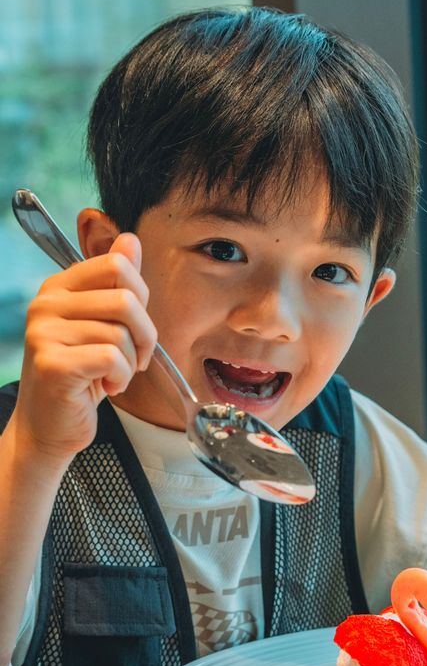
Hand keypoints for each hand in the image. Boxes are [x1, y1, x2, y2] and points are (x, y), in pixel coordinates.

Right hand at [14, 233, 156, 463]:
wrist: (49, 426)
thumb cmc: (81, 376)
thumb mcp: (102, 325)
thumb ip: (116, 284)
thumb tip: (129, 239)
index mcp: (59, 287)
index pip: (116, 264)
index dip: (140, 296)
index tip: (134, 325)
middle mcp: (46, 304)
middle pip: (125, 298)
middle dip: (144, 333)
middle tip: (134, 357)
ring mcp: (45, 333)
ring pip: (121, 333)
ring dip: (130, 362)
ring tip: (113, 375)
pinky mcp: (53, 363)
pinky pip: (112, 358)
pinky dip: (121, 378)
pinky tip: (106, 386)